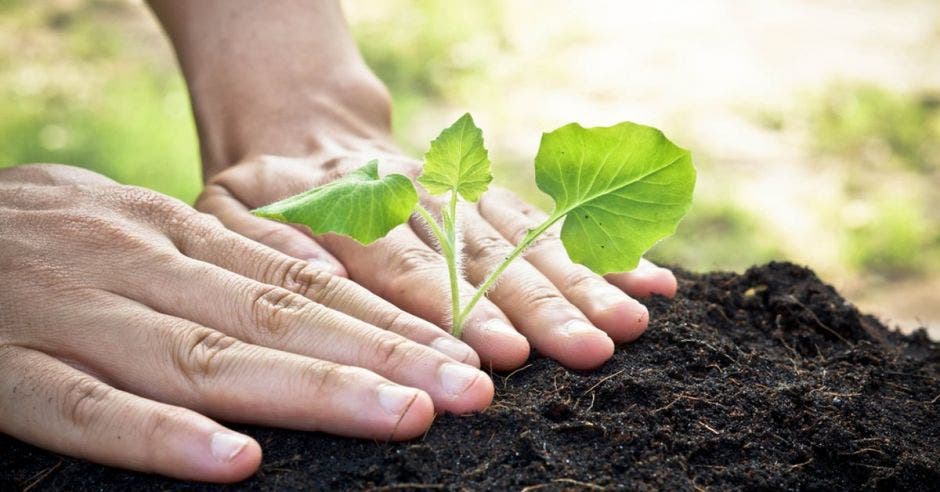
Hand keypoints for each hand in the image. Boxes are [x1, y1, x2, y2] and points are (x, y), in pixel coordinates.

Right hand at [0, 164, 492, 481]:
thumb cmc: (54, 233)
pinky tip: (234, 464)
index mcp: (182, 237)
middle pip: (282, 318)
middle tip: (471, 389)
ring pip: (208, 357)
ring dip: (313, 389)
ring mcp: (81, 320)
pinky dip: (161, 438)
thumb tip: (327, 278)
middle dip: (385, 355)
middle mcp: (146, 270)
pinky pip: (87, 411)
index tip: (464, 354)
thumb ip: (231, 255)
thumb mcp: (147, 223)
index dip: (390, 321)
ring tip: (403, 416)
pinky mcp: (11, 372)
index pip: (307, 283)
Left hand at [145, 0, 677, 370]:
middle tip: (587, 352)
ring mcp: (456, 196)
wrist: (300, 126)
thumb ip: (272, 254)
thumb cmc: (262, 195)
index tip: (501, 357)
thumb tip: (324, 285)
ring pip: (522, 240)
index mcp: (345, 209)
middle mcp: (413, 200)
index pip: (401, 269)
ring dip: (578, 285)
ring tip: (628, 326)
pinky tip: (652, 281)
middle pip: (478, 257)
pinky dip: (598, 255)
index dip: (453, 312)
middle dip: (536, 309)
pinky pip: (544, 225)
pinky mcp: (486, 197)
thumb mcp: (232, 219)